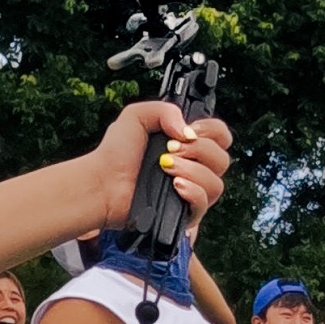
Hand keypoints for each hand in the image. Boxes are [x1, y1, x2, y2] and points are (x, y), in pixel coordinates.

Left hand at [87, 98, 231, 227]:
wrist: (102, 183)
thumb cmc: (115, 154)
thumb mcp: (137, 116)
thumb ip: (165, 110)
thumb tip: (189, 131)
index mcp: (187, 145)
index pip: (221, 136)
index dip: (212, 131)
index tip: (191, 131)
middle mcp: (194, 168)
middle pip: (222, 159)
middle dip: (200, 150)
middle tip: (172, 149)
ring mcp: (190, 192)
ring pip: (216, 183)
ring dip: (194, 172)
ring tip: (167, 168)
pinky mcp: (184, 213)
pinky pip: (204, 204)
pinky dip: (193, 192)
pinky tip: (175, 185)